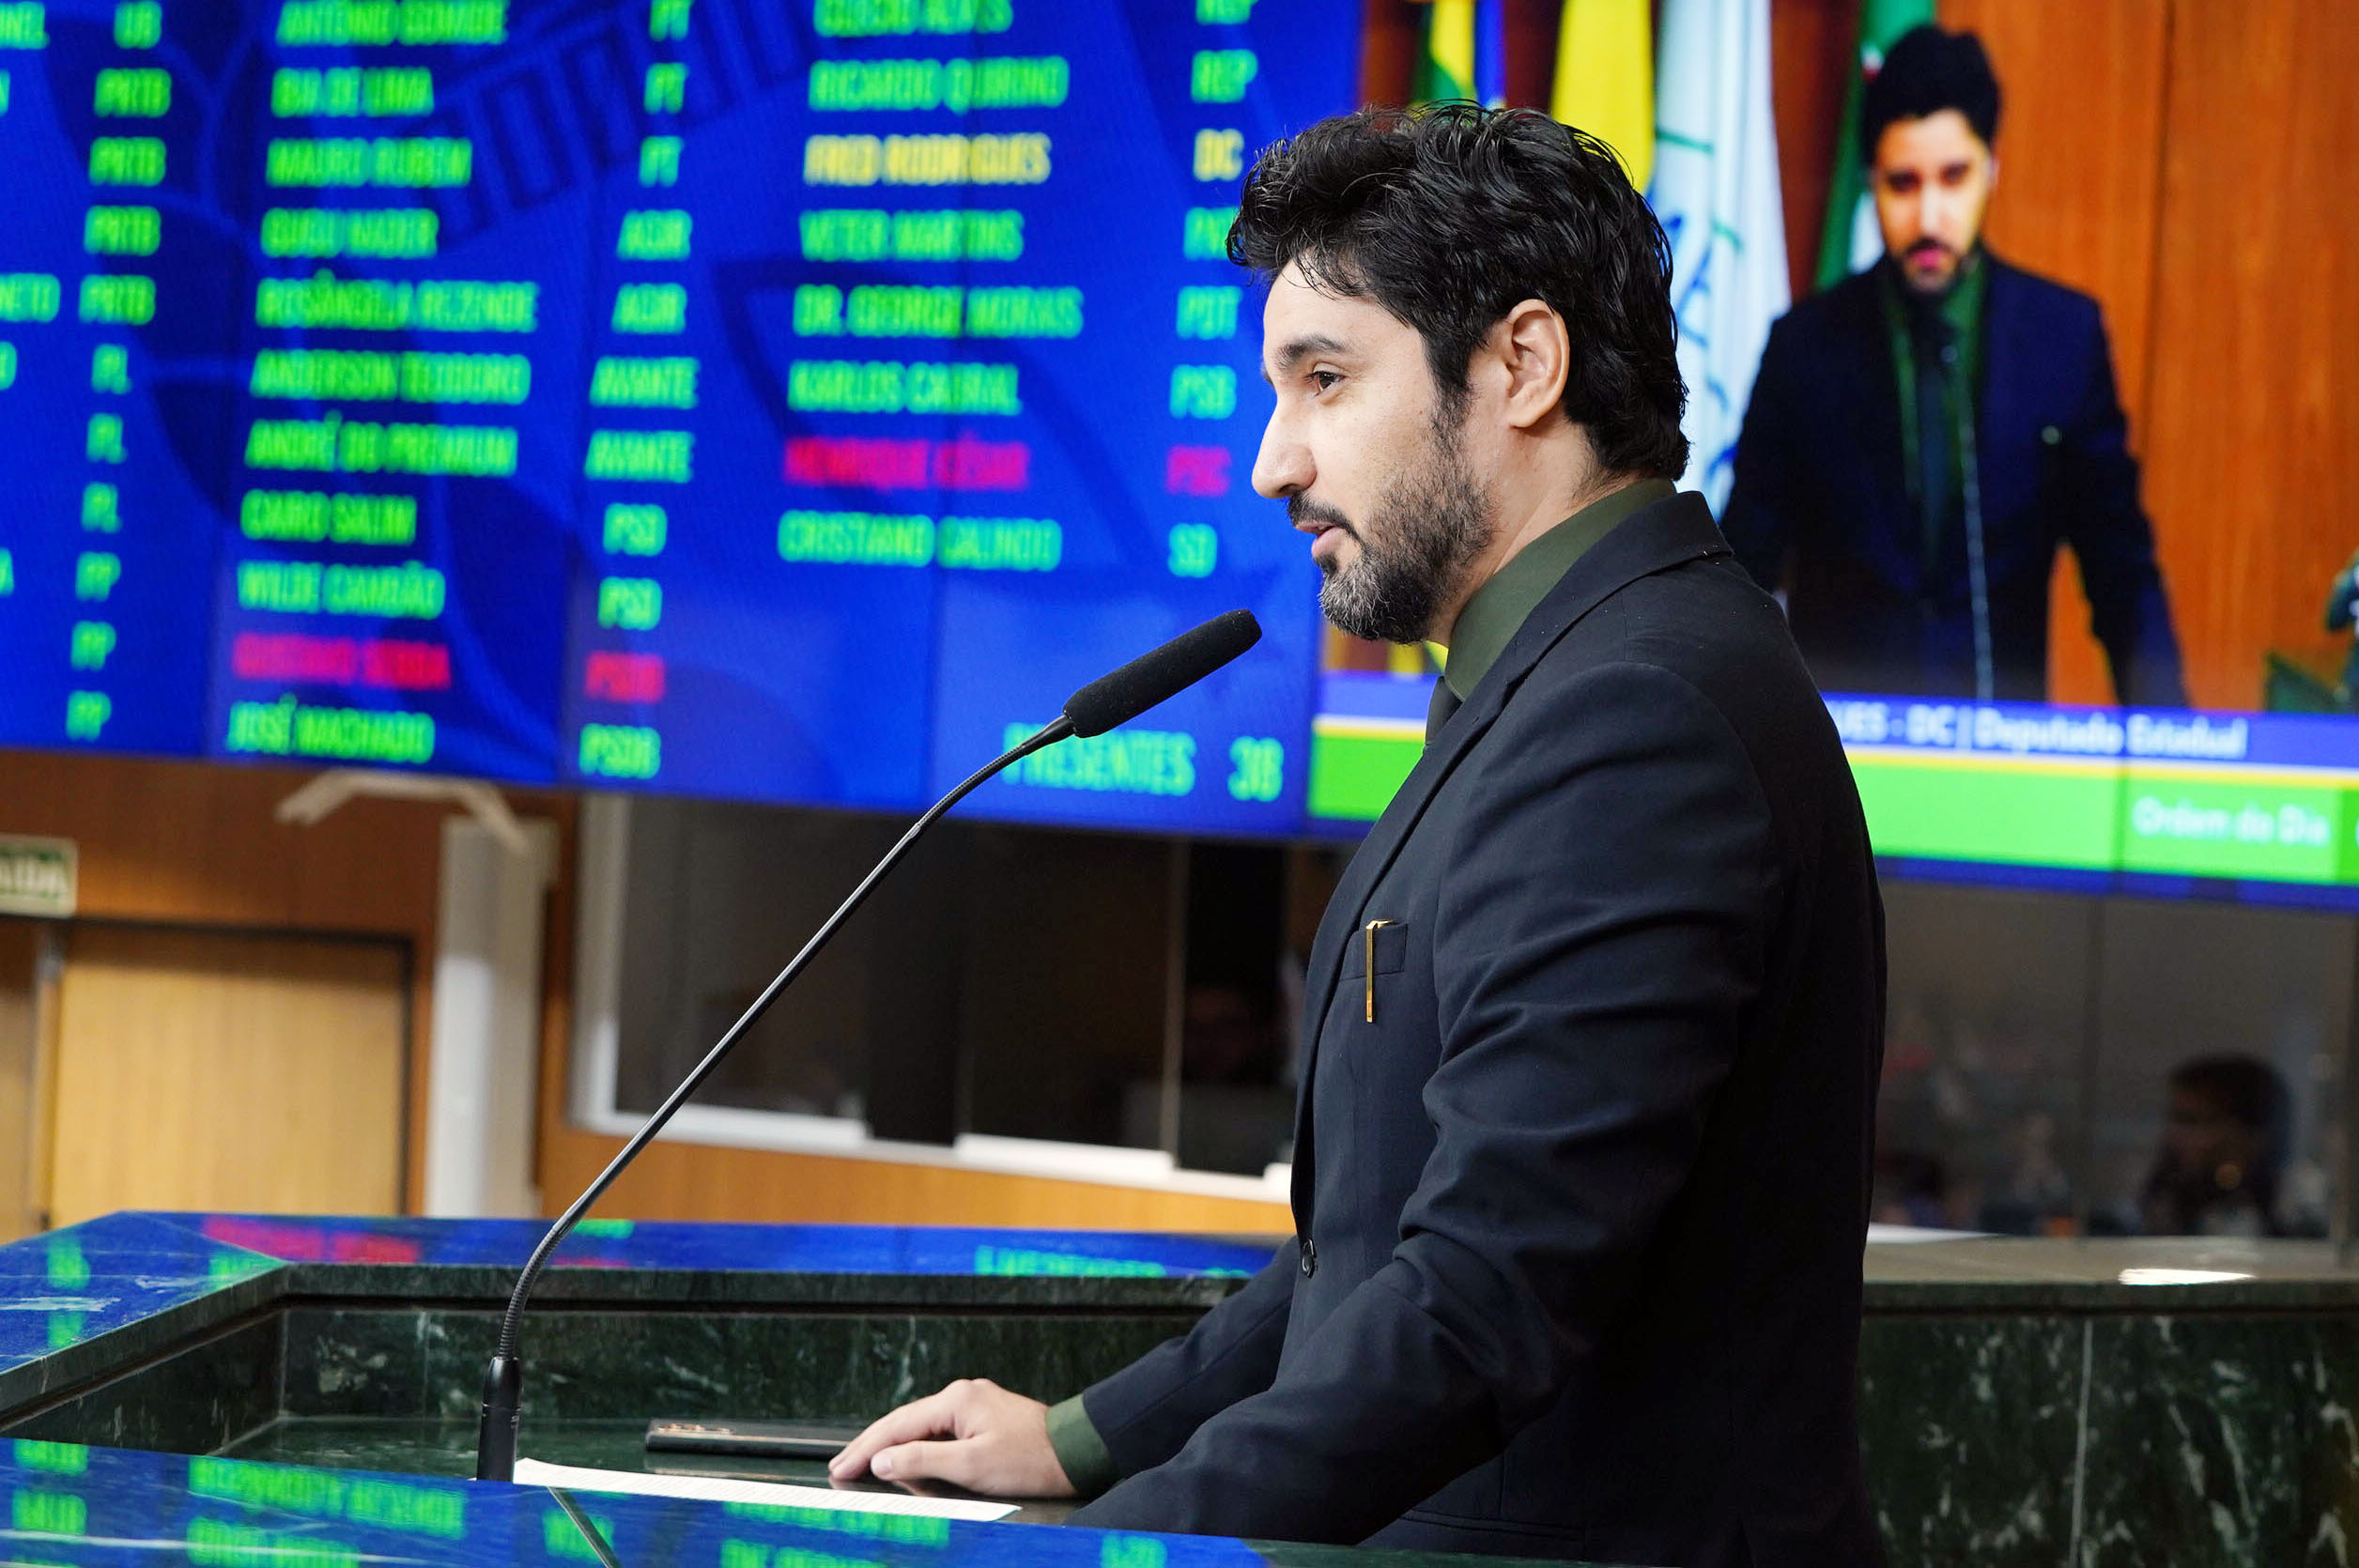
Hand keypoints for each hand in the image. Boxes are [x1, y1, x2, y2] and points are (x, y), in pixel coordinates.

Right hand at [827, 1378, 1076, 1498]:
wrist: (1076, 1453)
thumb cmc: (1031, 1459)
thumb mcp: (971, 1466)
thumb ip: (922, 1461)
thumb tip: (882, 1460)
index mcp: (956, 1400)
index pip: (896, 1426)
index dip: (865, 1450)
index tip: (840, 1468)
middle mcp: (962, 1395)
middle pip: (904, 1422)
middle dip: (871, 1446)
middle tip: (841, 1467)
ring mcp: (973, 1405)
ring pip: (920, 1427)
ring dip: (892, 1448)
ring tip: (864, 1465)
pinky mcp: (984, 1419)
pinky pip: (939, 1431)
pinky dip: (917, 1447)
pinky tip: (905, 1460)